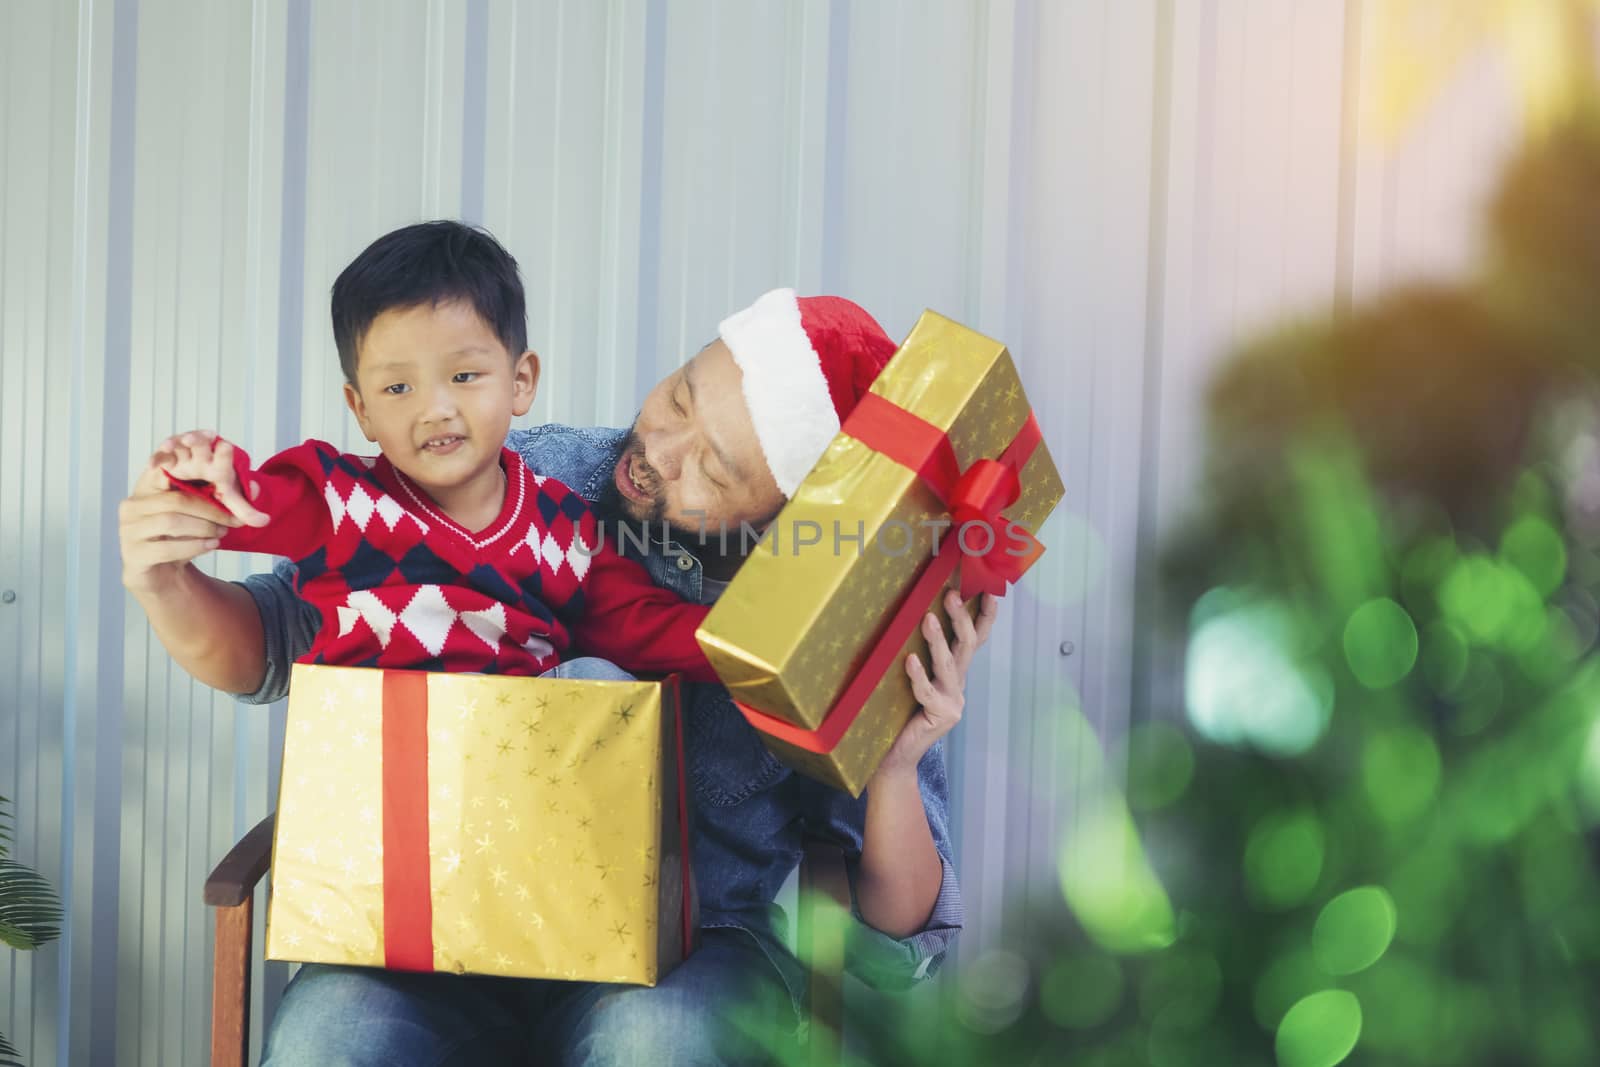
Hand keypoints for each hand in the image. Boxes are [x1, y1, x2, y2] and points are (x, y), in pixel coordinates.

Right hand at [119, 432, 262, 596]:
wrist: (162, 572)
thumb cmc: (181, 535)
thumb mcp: (201, 514)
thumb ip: (224, 499)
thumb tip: (257, 488)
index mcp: (146, 486)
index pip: (166, 469)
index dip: (191, 467)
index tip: (222, 472)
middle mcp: (132, 505)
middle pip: (176, 500)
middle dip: (211, 510)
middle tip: (234, 520)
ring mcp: (128, 530)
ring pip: (171, 522)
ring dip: (203, 528)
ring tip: (221, 534)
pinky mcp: (132, 554)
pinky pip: (166, 548)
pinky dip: (193, 547)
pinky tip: (210, 546)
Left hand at [877, 589, 1000, 776]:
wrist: (896, 755)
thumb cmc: (899, 711)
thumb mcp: (915, 677)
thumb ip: (921, 654)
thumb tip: (915, 613)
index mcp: (955, 672)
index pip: (976, 639)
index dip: (986, 616)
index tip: (989, 590)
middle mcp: (958, 684)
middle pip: (967, 645)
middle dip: (961, 618)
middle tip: (950, 595)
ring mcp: (952, 701)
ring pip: (948, 665)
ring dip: (938, 640)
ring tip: (928, 619)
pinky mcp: (940, 716)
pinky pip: (927, 692)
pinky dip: (918, 675)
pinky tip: (909, 660)